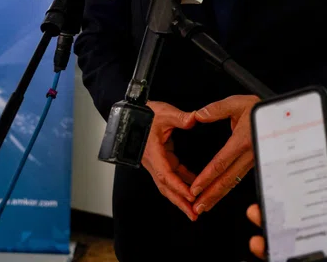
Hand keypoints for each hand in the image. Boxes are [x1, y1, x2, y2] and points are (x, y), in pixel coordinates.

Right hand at [142, 101, 198, 220]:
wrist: (131, 113)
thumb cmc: (146, 113)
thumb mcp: (164, 112)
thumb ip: (180, 117)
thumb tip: (194, 119)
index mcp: (153, 153)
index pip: (166, 175)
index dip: (178, 187)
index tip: (191, 197)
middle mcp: (152, 162)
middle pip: (166, 187)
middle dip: (180, 202)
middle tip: (194, 215)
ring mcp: (155, 162)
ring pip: (168, 185)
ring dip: (180, 197)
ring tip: (195, 209)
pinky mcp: (160, 160)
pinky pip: (171, 175)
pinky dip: (182, 183)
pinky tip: (194, 188)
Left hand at [189, 94, 258, 213]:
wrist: (281, 114)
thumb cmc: (258, 108)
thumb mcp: (238, 103)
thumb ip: (217, 109)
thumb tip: (199, 115)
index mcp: (242, 140)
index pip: (221, 163)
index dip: (206, 178)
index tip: (194, 189)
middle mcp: (249, 154)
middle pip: (226, 179)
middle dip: (210, 195)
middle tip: (197, 207)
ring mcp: (252, 160)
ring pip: (233, 182)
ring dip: (217, 196)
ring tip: (204, 206)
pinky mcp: (253, 162)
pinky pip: (239, 178)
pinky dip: (226, 188)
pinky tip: (218, 194)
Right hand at [246, 189, 326, 261]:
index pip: (319, 219)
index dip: (305, 203)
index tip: (294, 188)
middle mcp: (316, 256)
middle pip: (294, 229)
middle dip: (278, 213)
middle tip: (267, 200)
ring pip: (278, 245)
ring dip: (266, 230)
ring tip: (258, 216)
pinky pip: (271, 260)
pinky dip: (261, 251)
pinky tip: (258, 244)